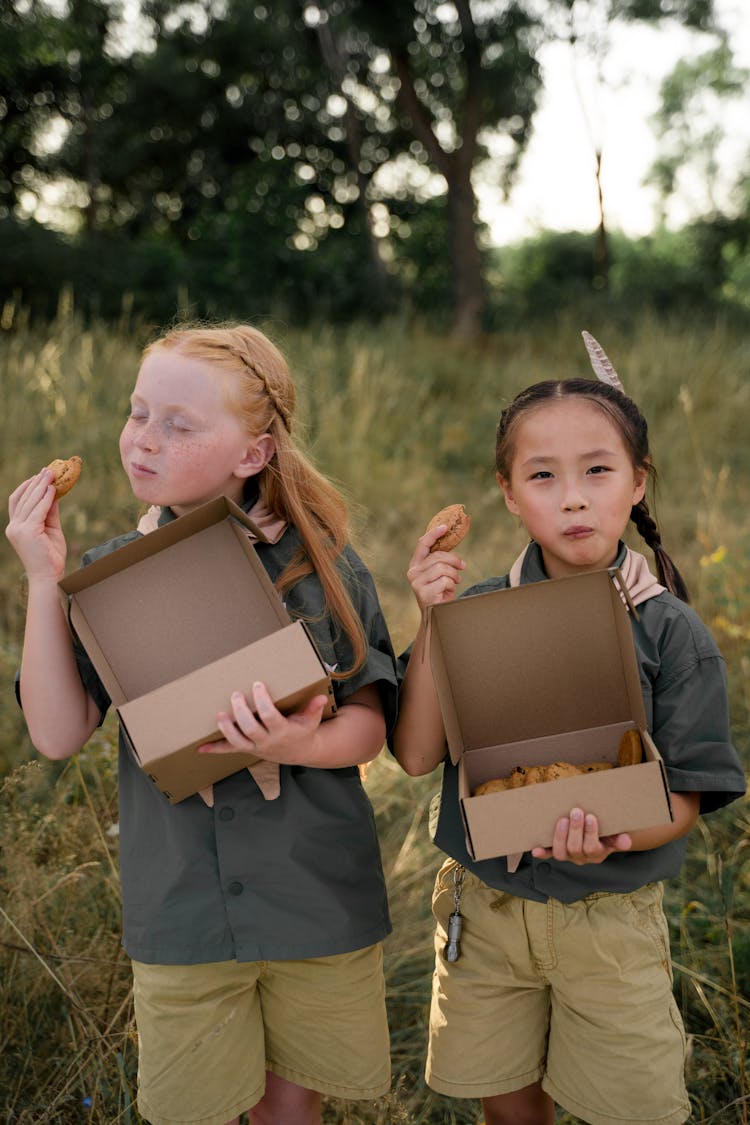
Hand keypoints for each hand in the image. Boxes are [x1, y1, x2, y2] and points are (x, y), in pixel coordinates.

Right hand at [6, 470, 66, 580]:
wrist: (50, 576)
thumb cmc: (51, 555)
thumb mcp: (51, 528)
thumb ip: (50, 511)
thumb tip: (54, 492)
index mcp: (15, 526)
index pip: (17, 501)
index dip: (27, 486)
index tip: (39, 475)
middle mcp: (13, 527)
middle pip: (23, 498)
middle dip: (36, 482)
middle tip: (48, 470)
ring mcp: (18, 529)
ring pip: (30, 502)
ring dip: (41, 486)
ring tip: (51, 475)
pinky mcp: (28, 532)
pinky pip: (38, 510)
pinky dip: (46, 498)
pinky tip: (53, 490)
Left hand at [198, 681, 327, 764]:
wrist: (299, 752)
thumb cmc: (303, 730)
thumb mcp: (311, 720)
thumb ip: (314, 708)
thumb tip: (321, 697)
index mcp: (283, 731)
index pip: (270, 716)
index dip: (262, 701)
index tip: (257, 685)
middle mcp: (267, 741)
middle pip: (250, 728)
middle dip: (241, 712)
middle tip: (235, 694)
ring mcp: (256, 747)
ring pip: (238, 741)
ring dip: (226, 729)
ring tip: (219, 714)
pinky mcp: (247, 749)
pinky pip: (229, 751)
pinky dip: (215, 749)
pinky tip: (200, 748)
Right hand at [406, 523, 465, 609]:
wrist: (435, 616)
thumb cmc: (439, 592)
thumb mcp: (439, 574)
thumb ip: (440, 560)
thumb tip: (451, 541)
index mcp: (416, 564)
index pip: (422, 544)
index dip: (433, 534)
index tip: (445, 527)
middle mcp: (413, 572)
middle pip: (438, 556)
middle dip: (454, 560)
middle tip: (463, 566)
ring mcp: (416, 583)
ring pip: (442, 568)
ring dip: (454, 574)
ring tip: (456, 580)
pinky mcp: (424, 593)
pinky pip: (444, 581)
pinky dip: (452, 585)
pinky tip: (449, 591)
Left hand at [531, 808, 631, 865]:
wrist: (598, 836)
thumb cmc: (606, 831)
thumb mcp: (614, 834)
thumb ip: (619, 838)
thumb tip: (626, 841)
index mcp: (598, 853)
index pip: (593, 848)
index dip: (590, 833)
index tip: (590, 816)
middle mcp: (582, 858)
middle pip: (576, 849)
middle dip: (575, 830)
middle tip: (576, 811)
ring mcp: (568, 855)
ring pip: (561, 853)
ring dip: (560, 836)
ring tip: (563, 820)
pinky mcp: (557, 851)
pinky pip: (549, 854)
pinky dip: (542, 852)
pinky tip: (535, 850)